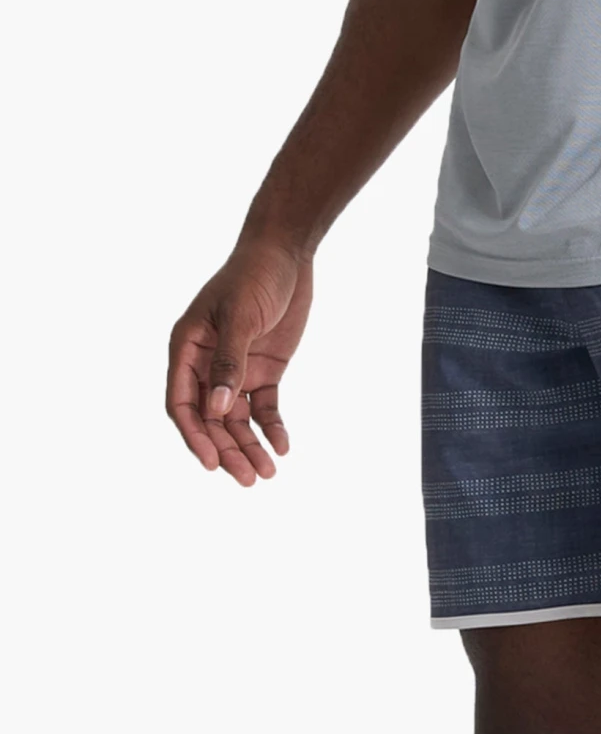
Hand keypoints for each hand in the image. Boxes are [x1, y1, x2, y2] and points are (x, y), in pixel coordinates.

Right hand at [166, 242, 313, 486]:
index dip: (195, 435)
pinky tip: (283, 447)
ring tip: (267, 473)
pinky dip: (272, 429)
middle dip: (228, 450)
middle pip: (212, 419)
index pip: (182, 403)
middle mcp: (207, 363)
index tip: (213, 463)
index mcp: (187, 348)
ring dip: (250, 447)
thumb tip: (219, 411)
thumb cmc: (254, 276)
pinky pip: (264, 408)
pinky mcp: (264, 370)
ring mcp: (236, 369)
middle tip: (248, 480)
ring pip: (237, 420)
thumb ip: (230, 364)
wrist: (286, 254)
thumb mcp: (240, 318)